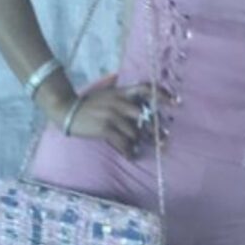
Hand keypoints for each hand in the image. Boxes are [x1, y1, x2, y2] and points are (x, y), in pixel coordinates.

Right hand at [56, 75, 174, 159]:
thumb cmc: (90, 103)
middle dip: (154, 129)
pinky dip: (128, 151)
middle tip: (164, 139)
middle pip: (144, 116)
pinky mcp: (105, 129)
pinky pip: (123, 142)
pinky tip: (131, 155)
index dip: (162, 94)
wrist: (68, 109)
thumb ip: (123, 94)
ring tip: (141, 149)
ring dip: (138, 142)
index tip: (176, 102)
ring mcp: (112, 116)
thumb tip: (140, 96)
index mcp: (122, 92)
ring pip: (134, 132)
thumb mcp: (107, 93)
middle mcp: (119, 102)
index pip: (145, 89)